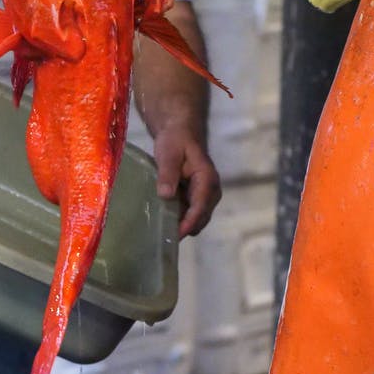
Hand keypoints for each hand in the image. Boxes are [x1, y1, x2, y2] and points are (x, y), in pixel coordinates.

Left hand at [151, 122, 220, 237]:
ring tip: (163, 236)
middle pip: (202, 217)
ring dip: (183, 227)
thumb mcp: (169, 153)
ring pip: (197, 219)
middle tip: (165, 240)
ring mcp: (204, 196)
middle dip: (186, 229)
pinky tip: (164, 226)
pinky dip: (180, 221)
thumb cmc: (175, 141)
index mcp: (207, 179)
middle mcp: (210, 190)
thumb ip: (168, 173)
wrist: (180, 133)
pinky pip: (190, 214)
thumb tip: (166, 195)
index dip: (190, 221)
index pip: (201, 205)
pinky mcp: (195, 198)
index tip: (177, 234)